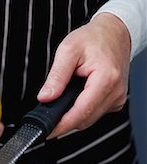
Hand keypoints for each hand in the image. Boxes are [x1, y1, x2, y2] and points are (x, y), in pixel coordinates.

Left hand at [37, 13, 130, 137]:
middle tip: (48, 116)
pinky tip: (76, 99)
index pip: (81, 112)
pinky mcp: (116, 101)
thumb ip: (56, 76)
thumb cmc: (94, 38)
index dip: (62, 125)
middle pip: (85, 120)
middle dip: (65, 121)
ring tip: (62, 103)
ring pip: (89, 120)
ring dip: (74, 116)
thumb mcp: (68, 50)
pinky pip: (95, 114)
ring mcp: (117, 97)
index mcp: (105, 78)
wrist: (115, 32)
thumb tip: (45, 97)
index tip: (48, 132)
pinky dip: (83, 111)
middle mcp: (115, 91)